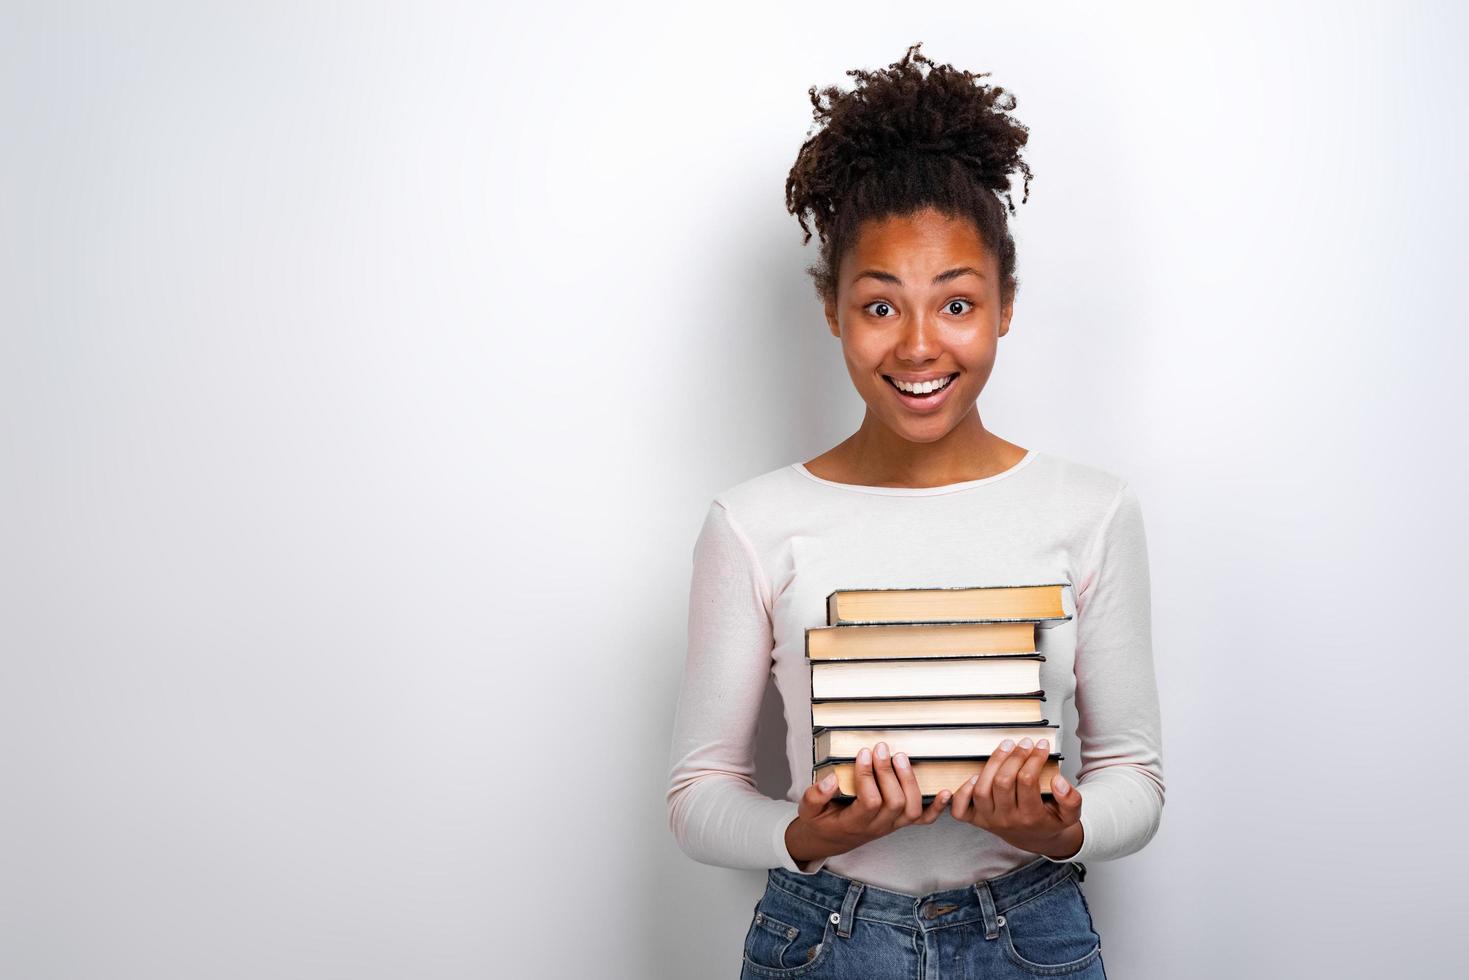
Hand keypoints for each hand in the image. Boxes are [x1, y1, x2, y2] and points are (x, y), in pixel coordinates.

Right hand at [786, 741, 949, 865]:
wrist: (827, 839)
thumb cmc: (818, 821)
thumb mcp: (807, 810)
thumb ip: (816, 796)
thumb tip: (831, 779)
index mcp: (854, 824)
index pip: (869, 801)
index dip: (868, 777)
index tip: (863, 753)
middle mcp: (876, 828)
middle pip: (894, 802)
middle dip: (889, 773)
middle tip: (881, 748)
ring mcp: (891, 826)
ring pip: (911, 809)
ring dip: (909, 781)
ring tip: (900, 757)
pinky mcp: (899, 823)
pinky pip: (923, 820)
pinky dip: (937, 807)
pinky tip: (945, 791)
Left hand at [948, 737, 1083, 858]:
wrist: (1035, 839)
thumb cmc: (1050, 821)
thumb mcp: (1070, 815)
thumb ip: (1071, 799)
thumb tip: (1058, 781)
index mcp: (1030, 818)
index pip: (1027, 782)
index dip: (1034, 759)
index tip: (1041, 746)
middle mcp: (1007, 820)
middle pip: (1003, 783)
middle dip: (1014, 758)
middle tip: (1024, 743)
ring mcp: (988, 820)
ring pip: (982, 790)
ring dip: (992, 765)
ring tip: (1006, 747)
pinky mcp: (976, 819)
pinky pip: (960, 810)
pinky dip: (962, 792)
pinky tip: (974, 775)